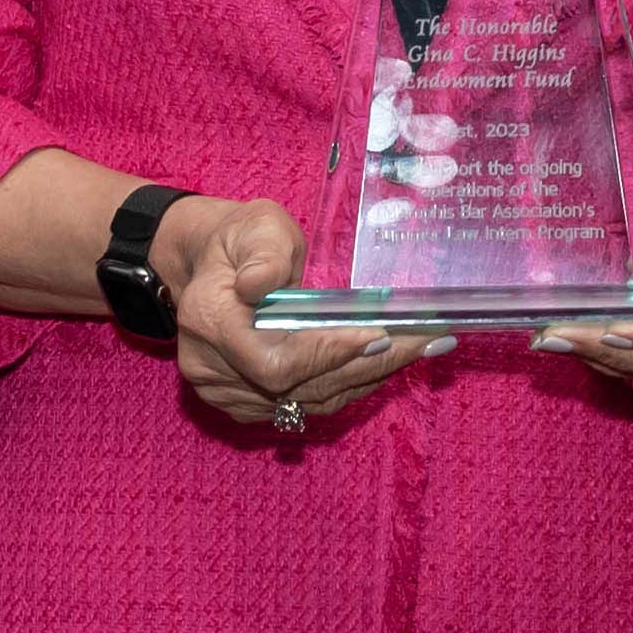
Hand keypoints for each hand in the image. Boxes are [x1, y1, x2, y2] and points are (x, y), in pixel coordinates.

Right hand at [157, 196, 443, 427]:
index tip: (379, 335)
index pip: (273, 363)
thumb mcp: (255, 227)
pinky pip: (304, 405)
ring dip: (365, 377)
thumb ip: (262, 253)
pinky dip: (346, 385)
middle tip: (425, 341)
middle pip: (299, 388)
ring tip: (418, 349)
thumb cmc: (240, 240)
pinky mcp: (245, 405)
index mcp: (207, 319)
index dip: (327, 355)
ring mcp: (225, 393)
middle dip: (366, 363)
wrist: (209, 267)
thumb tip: (261, 286)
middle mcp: (209, 367)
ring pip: (307, 401)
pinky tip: (383, 362)